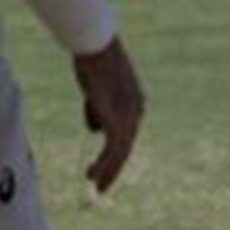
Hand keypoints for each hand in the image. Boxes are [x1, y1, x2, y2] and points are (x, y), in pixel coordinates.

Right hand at [72, 37, 143, 193]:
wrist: (95, 43)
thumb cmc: (92, 56)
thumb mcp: (97, 85)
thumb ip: (97, 108)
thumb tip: (95, 130)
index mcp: (136, 101)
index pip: (126, 132)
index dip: (113, 149)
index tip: (101, 162)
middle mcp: (137, 111)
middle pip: (126, 146)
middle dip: (113, 166)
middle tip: (101, 184)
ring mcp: (128, 116)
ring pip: (120, 152)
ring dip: (108, 171)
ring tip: (97, 186)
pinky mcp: (116, 119)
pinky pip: (111, 150)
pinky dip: (104, 165)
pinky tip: (94, 176)